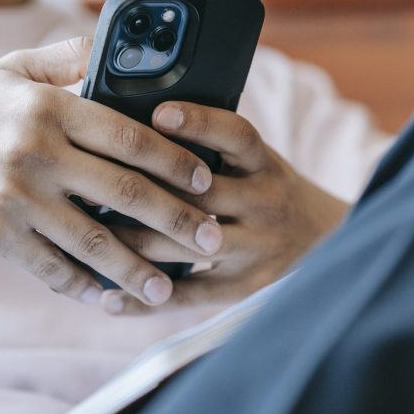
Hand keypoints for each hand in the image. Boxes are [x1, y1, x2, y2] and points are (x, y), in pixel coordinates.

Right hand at [0, 38, 223, 306]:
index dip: (176, 160)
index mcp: (48, 107)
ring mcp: (15, 198)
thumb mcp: (10, 70)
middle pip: (125, 192)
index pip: (129, 136)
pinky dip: (86, 287)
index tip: (207, 179)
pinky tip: (114, 300)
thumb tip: (120, 45)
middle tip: (214, 240)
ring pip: (94, 241)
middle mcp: (35, 152)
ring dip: (139, 269)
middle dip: (177, 220)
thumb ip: (66, 56)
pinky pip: (53, 268)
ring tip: (172, 287)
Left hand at [100, 102, 348, 314]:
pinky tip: (107, 297)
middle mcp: (266, 204)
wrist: (327, 241)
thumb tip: (141, 119)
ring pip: (185, 247)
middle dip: (142, 190)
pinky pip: (189, 296)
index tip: (157, 114)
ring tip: (86, 235)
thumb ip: (213, 146)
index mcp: (266, 164)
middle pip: (200, 195)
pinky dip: (145, 300)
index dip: (199, 122)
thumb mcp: (256, 161)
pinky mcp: (245, 289)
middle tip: (89, 182)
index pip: (236, 135)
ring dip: (131, 243)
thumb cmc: (268, 189)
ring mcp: (257, 249)